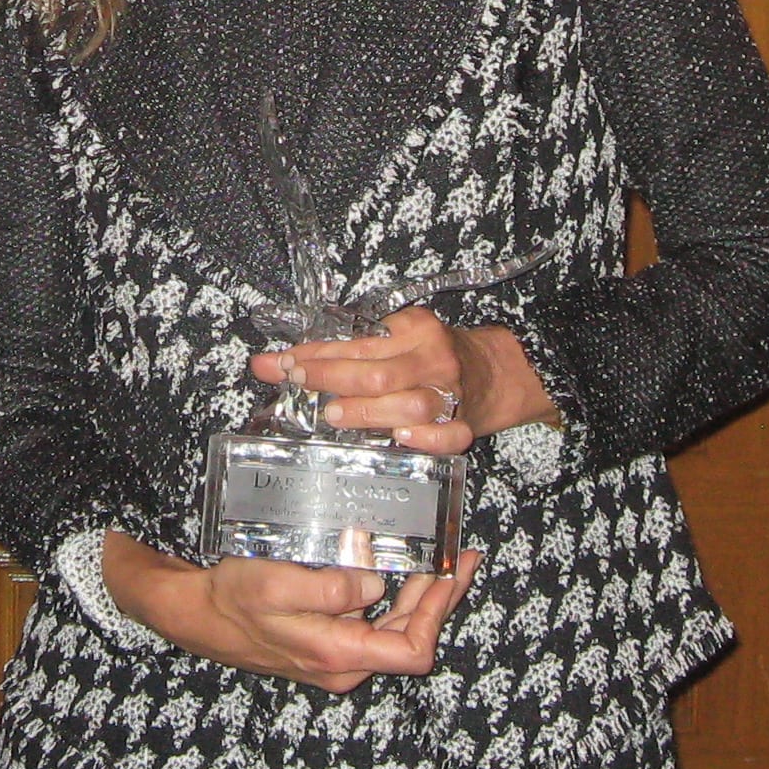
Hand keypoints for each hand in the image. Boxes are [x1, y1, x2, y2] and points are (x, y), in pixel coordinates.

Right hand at [104, 531, 484, 693]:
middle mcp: (345, 665)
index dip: (440, 612)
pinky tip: (400, 572)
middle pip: (412, 640)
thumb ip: (326, 589)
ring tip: (439, 560)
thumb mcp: (274, 586)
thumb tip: (372, 584)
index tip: (452, 572)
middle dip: (440, 599)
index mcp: (339, 655)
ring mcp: (339, 658)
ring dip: (421, 598)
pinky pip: (376, 627)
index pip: (412, 649)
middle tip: (460, 557)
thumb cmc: (234, 599)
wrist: (201, 616)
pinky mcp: (330, 645)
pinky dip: (397, 601)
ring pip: (396, 632)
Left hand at [249, 305, 557, 457]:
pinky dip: (424, 440)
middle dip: (333, 379)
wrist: (495, 371)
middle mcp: (434, 360)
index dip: (316, 355)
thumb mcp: (393, 338)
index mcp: (416, 328)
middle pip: (379, 373)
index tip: (285, 363)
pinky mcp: (466, 426)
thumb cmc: (432, 355)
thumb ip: (340, 350)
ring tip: (334, 415)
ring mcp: (451, 395)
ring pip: (409, 407)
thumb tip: (273, 363)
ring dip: (368, 413)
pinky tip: (399, 439)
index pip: (358, 343)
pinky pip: (448, 437)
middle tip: (302, 385)